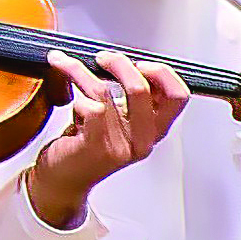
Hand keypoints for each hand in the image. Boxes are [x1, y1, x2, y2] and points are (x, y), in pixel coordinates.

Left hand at [26, 52, 189, 219]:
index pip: (177, 96)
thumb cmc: (86, 147)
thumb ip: (133, 99)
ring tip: (66, 64)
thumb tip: (128, 63)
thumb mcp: (119, 120)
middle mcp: (142, 139)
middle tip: (103, 59)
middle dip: (118, 63)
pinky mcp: (96, 147)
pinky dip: (73, 95)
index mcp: (153, 130)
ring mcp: (120, 145)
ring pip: (105, 91)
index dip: (161, 73)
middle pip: (142, 88)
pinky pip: (89, 107)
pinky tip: (67, 97)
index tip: (140, 63)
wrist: (63, 180)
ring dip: (79, 71)